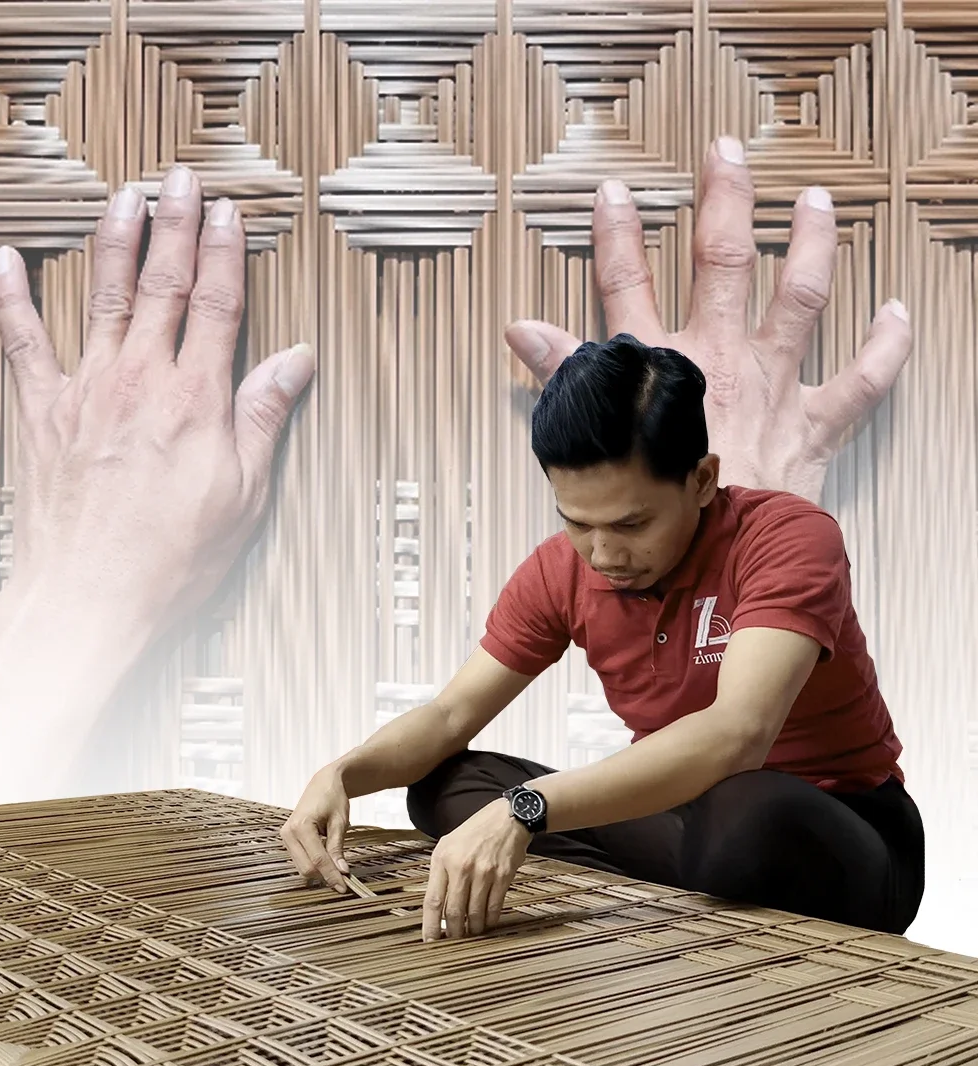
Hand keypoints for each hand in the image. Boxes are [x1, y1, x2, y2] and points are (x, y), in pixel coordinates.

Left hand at [0, 164, 314, 636]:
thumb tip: (296, 361)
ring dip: (114, 240)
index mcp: (196, 398)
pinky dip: (10, 297)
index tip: (230, 213)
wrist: (91, 592)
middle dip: (175, 225)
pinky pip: (21, 341)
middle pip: (163, 283)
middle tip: (180, 178)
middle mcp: (141, 379)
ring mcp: (87, 388)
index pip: (218, 305)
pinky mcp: (43, 410)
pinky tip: (6, 260)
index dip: (225, 253)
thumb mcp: (244, 493)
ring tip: (124, 197)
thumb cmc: (173, 554)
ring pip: (102, 295)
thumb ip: (264, 416)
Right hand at [281, 766, 352, 893]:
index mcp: (301, 826)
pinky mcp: (288, 839)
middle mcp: (289, 833)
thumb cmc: (333, 798)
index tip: (344, 887)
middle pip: (306, 868)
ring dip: (319, 871)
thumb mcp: (339, 822)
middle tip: (344, 881)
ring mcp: (286, 836)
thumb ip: (337, 848)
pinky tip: (327, 860)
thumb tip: (342, 872)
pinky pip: (300, 860)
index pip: (317, 860)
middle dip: (325, 876)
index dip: (331, 875)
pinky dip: (314, 864)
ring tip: (338, 868)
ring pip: (302, 867)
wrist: (323, 783)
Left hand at [422, 799, 530, 941]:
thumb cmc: (475, 832)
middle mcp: (462, 866)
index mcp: (443, 858)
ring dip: (472, 929)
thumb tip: (436, 907)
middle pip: (453, 912)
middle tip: (454, 940)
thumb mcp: (449, 844)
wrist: (506, 817)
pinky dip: (489, 920)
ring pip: (474, 914)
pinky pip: (494, 908)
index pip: (433, 901)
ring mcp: (484, 872)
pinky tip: (486, 922)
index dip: (430, 926)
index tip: (430, 942)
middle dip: (453, 932)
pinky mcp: (503, 876)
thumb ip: (440, 872)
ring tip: (471, 932)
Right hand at [505, 136, 912, 502]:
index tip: (615, 193)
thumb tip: (521, 329)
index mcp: (660, 368)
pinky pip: (863, 379)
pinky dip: (887, 346)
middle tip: (727, 153)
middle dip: (723, 202)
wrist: (712, 559)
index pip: (627, 287)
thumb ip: (563, 377)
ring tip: (818, 201)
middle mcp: (720, 360)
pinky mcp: (815, 424)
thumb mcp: (590, 443)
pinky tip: (899, 310)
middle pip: (721, 263)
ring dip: (811, 245)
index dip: (617, 237)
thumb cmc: (651, 513)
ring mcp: (774, 386)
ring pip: (800, 298)